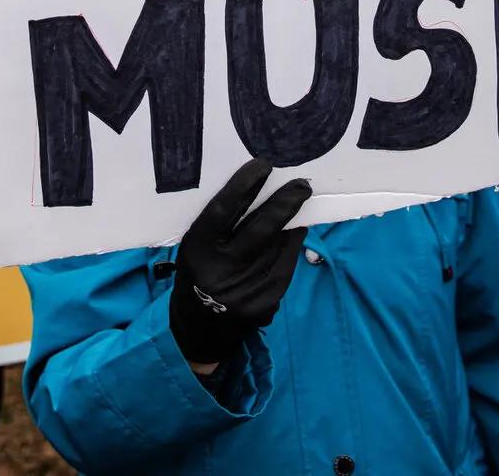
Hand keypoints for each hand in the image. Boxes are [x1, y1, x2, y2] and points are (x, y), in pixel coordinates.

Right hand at [169, 158, 311, 368]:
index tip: (264, 165)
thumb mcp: (196, 248)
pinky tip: (292, 235)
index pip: (223, 211)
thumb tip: (260, 191)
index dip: (244, 185)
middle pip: (261, 229)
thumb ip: (221, 226)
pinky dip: (290, 248)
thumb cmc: (197, 275)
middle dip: (285, 203)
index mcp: (197, 251)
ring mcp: (246, 290)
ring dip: (292, 224)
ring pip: (280, 247)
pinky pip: (285, 267)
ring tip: (299, 205)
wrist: (199, 332)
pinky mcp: (266, 304)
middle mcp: (221, 271)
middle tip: (302, 184)